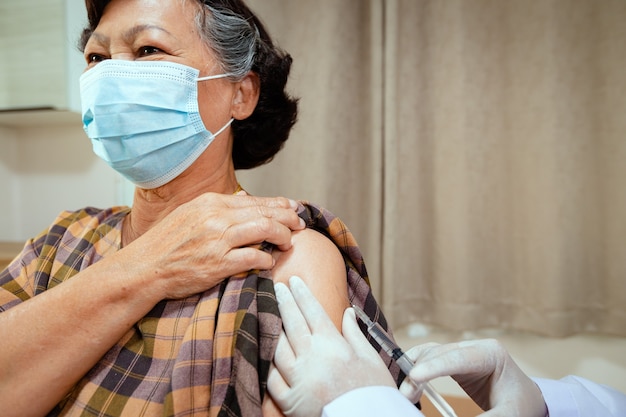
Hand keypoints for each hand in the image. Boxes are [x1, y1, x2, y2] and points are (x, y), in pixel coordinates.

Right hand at [119, 192, 304, 299]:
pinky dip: (267, 258)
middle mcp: (216, 217)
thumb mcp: (190, 215)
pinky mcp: (218, 263)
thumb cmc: (166, 244)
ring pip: (265, 229)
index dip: (279, 204)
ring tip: (289, 242)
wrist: (144, 268)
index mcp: (211, 202)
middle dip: (288, 217)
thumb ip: (218, 208)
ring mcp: (218, 240)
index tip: (293, 208)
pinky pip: (254, 256)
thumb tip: (245, 200)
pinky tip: (270, 261)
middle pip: (264, 212)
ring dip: (282, 235)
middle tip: (299, 224)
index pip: (254, 200)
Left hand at [267, 276, 395, 416]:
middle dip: (283, 302)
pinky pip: (272, 378)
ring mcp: (298, 379)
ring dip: (272, 328)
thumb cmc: (373, 391)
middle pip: (292, 323)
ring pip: (278, 348)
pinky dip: (269, 364)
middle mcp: (312, 358)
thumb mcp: (370, 358)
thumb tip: (348, 311)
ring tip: (269, 314)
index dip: (301, 294)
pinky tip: (267, 352)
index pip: (312, 311)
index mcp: (332, 345)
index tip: (293, 280)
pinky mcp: (290, 401)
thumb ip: (354, 333)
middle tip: (276, 287)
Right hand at [399, 339, 547, 416]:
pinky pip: (428, 358)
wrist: (526, 400)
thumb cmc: (521, 405)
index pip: (457, 357)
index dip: (434, 367)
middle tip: (405, 396)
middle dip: (419, 373)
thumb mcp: (509, 414)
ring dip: (414, 371)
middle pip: (439, 354)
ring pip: (429, 354)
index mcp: (491, 353)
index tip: (414, 377)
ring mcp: (462, 351)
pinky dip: (415, 367)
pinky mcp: (453, 360)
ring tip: (406, 393)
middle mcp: (474, 347)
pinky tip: (407, 380)